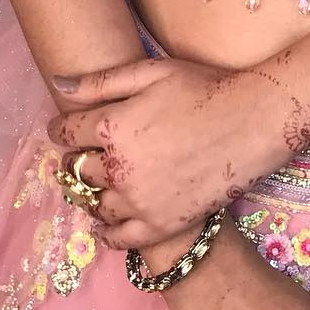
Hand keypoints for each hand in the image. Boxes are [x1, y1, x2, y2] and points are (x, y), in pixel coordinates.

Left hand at [46, 56, 309, 248]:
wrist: (251, 123)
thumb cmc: (202, 88)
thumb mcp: (151, 72)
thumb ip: (101, 81)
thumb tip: (57, 84)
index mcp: (111, 127)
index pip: (67, 133)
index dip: (61, 129)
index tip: (64, 129)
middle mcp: (117, 169)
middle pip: (78, 170)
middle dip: (74, 161)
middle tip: (81, 155)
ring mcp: (138, 202)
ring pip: (95, 204)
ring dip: (89, 194)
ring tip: (96, 184)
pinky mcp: (159, 226)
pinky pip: (120, 238)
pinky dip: (107, 232)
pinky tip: (104, 224)